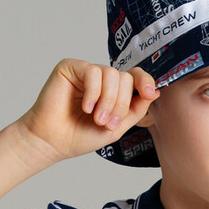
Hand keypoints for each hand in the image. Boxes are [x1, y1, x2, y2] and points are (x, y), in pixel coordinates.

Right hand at [17, 59, 158, 162]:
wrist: (53, 142)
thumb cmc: (80, 136)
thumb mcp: (117, 127)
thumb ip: (136, 109)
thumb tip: (155, 92)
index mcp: (114, 90)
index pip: (135, 76)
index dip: (145, 82)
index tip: (148, 93)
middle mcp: (101, 78)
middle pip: (126, 78)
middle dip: (121, 104)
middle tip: (107, 123)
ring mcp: (86, 71)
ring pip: (112, 74)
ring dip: (108, 101)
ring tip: (96, 119)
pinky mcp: (71, 67)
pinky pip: (93, 72)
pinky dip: (93, 93)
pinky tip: (85, 107)